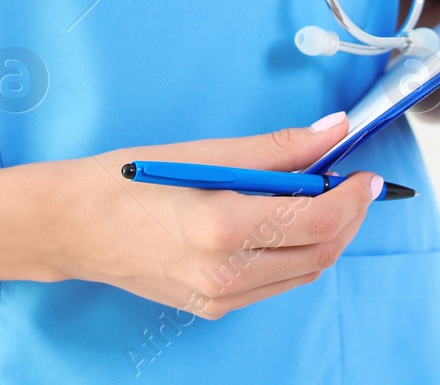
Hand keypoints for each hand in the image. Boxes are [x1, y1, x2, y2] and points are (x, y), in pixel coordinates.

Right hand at [45, 113, 377, 318]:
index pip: (317, 222)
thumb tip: (333, 131)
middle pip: (320, 253)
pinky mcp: (212, 308)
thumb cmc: (128, 181)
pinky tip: (284, 224)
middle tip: (352, 183)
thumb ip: (277, 149)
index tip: (365, 173)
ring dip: (325, 237)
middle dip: (347, 218)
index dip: (352, 197)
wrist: (73, 226)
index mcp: (223, 228)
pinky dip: (294, 254)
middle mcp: (225, 274)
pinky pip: (275, 283)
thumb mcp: (203, 153)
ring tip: (321, 199)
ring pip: (302, 272)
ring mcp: (219, 298)